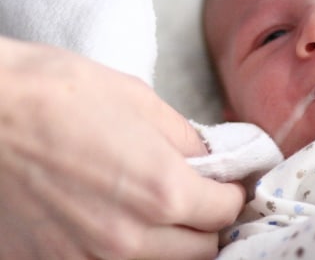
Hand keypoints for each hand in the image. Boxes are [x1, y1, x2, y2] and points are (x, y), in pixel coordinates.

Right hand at [0, 37, 244, 258]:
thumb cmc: (59, 94)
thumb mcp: (140, 102)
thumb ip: (186, 140)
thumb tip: (210, 160)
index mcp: (161, 192)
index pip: (225, 212)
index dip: (232, 194)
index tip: (227, 183)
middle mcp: (129, 239)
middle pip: (201, 251)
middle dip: (207, 224)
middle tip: (198, 198)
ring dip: (169, 244)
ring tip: (154, 211)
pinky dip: (121, 253)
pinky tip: (108, 223)